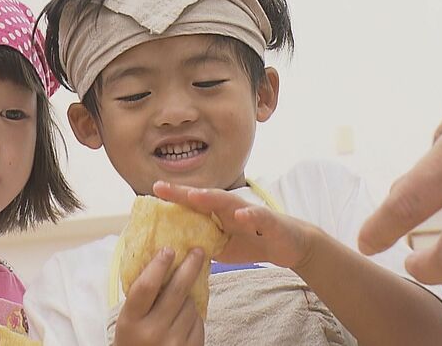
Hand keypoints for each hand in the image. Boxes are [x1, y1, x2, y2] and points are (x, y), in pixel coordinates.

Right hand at [114, 247, 204, 345]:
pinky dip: (194, 316)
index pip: (145, 287)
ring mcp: (173, 342)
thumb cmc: (134, 340)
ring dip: (188, 299)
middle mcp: (152, 332)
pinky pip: (199, 321)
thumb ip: (142, 297)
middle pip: (177, 291)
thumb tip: (164, 260)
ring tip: (177, 304)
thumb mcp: (129, 320)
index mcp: (131, 321)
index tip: (168, 249)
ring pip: (191, 305)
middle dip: (190, 267)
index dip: (158, 266)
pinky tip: (183, 321)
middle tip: (198, 251)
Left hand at [152, 181, 314, 269]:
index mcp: (218, 214)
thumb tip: (173, 253)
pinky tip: (240, 215)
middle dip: (183, 192)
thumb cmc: (253, 242)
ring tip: (192, 196)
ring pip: (229, 202)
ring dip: (211, 198)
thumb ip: (201, 245)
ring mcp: (250, 212)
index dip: (173, 198)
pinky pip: (259, 217)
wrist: (290, 245)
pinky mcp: (270, 221)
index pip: (192, 205)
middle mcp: (231, 208)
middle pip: (204, 197)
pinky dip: (250, 215)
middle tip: (160, 188)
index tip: (151, 192)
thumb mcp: (223, 247)